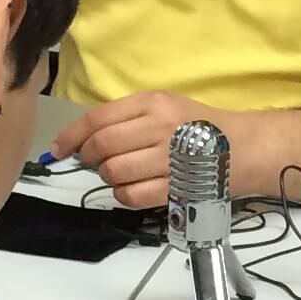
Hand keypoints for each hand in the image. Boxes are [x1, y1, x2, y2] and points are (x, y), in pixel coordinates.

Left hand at [53, 91, 238, 209]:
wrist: (242, 148)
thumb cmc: (197, 125)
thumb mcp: (164, 106)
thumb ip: (125, 117)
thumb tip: (79, 140)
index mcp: (153, 102)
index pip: (98, 119)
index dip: (71, 136)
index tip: (57, 149)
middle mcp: (160, 128)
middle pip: (102, 147)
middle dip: (88, 158)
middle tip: (93, 162)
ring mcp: (169, 160)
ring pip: (113, 173)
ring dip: (108, 177)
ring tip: (120, 172)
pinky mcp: (176, 187)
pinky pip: (132, 196)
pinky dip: (123, 195)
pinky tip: (132, 187)